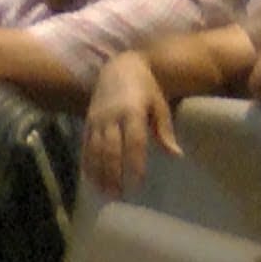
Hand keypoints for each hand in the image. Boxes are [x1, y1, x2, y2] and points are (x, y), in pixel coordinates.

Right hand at [82, 50, 176, 195]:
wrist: (120, 66)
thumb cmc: (146, 87)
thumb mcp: (160, 105)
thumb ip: (164, 130)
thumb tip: (175, 155)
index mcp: (132, 111)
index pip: (134, 141)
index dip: (135, 163)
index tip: (137, 183)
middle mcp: (111, 116)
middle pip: (111, 149)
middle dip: (113, 173)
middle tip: (118, 195)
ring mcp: (97, 119)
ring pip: (96, 149)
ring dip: (99, 172)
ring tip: (104, 192)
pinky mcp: (88, 120)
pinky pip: (85, 144)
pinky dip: (87, 162)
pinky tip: (90, 178)